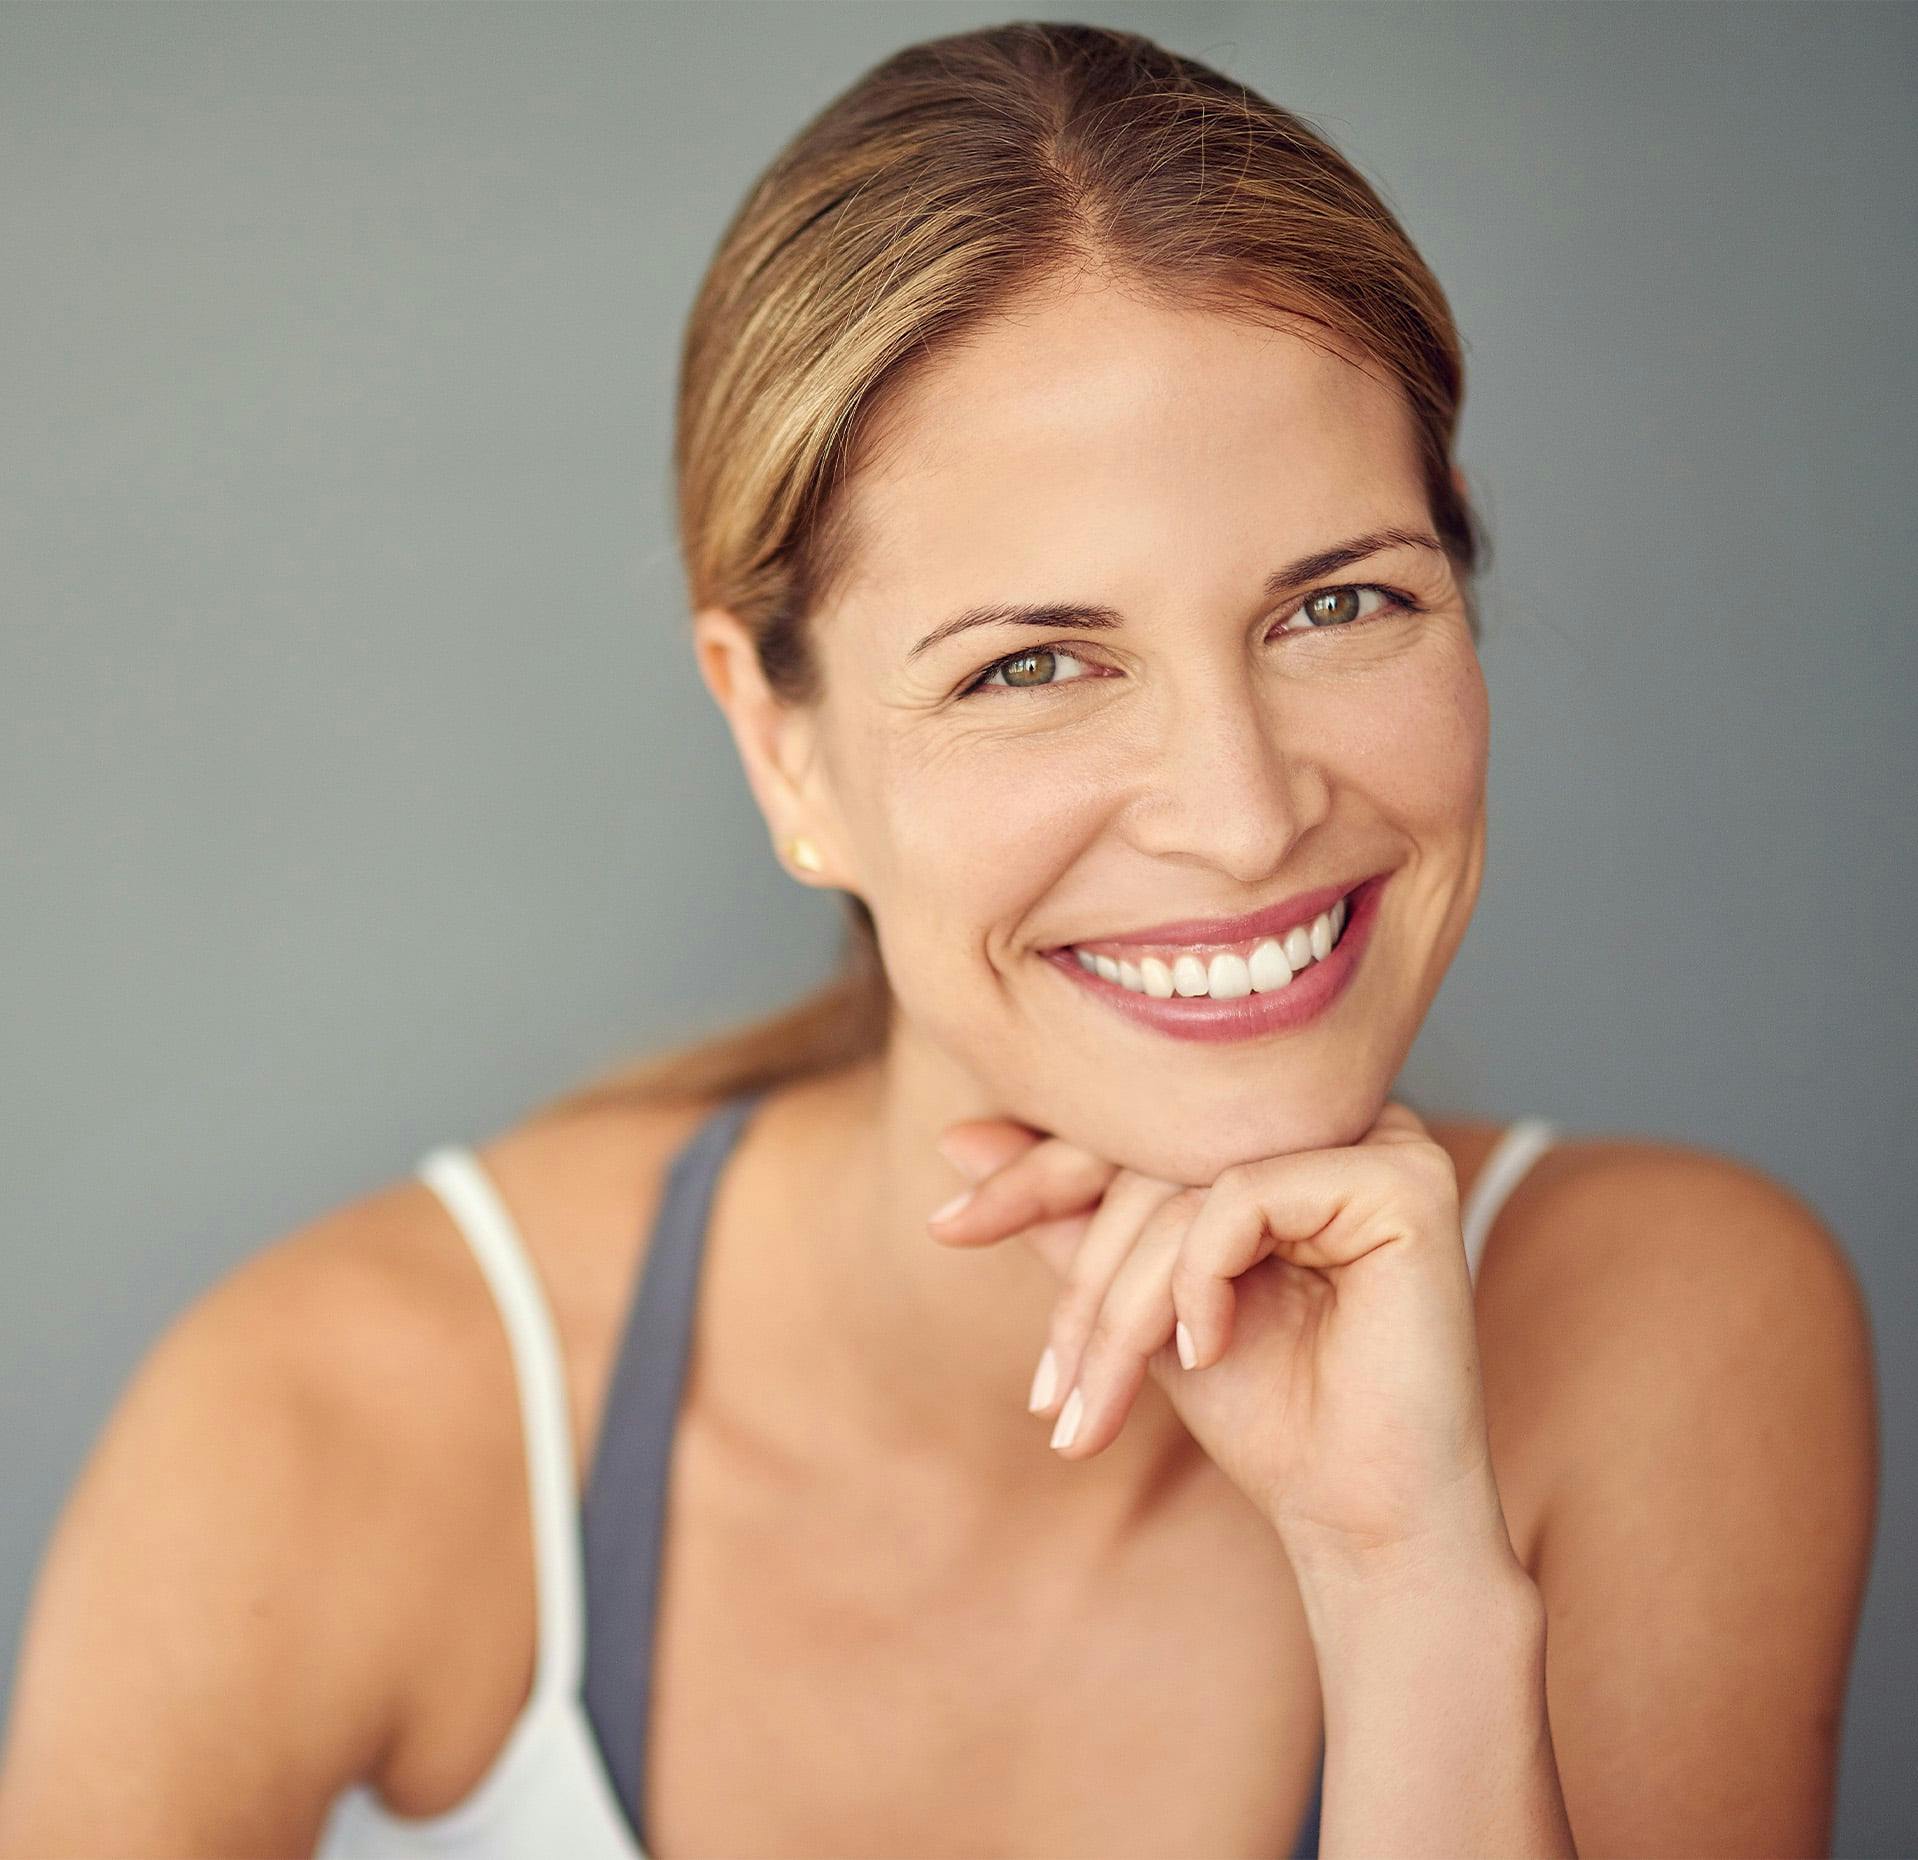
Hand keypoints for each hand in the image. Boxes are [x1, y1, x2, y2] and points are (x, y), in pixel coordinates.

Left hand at [928, 1101, 1518, 1584]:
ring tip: (1098, 1406)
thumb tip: (959, 1139)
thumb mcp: (1140, 1305)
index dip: (1036, 1174)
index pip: (1136, 1125)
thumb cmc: (1265, 1411)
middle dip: (1083, 1283)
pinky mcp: (1402, 1178)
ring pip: (1186, 1183)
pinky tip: (1205, 1350)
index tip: (948, 1224)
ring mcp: (1380, 1137)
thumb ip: (1068, 1219)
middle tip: (1049, 1394)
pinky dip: (1195, 1281)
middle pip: (1154, 1154)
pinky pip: (1240, 1197)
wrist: (1360, 1518)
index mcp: (1280, 1131)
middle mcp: (1333, 1115)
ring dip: (1121, 1306)